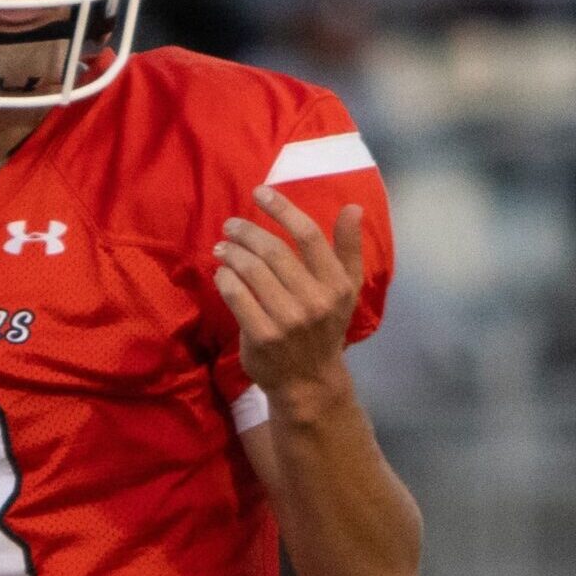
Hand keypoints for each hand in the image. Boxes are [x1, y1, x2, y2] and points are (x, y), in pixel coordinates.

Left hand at [212, 186, 365, 401]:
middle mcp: (315, 301)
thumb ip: (349, 248)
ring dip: (231, 253)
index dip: (282, 209)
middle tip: (232, 225)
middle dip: (247, 232)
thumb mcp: (346, 290)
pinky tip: (222, 273)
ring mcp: (287, 320)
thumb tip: (353, 207)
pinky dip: (224, 278)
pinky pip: (235, 295)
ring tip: (222, 247)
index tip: (260, 193)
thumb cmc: (326, 328)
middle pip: (273, 251)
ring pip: (251, 271)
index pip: (308, 235)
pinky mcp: (261, 336)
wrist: (308, 382)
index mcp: (336, 285)